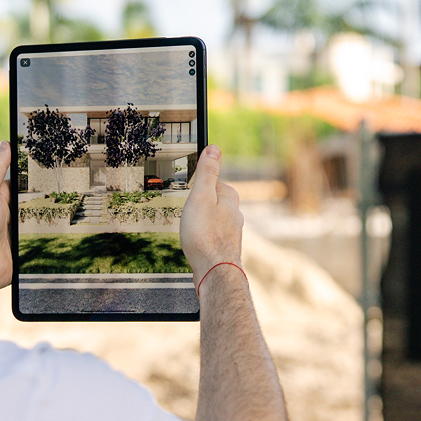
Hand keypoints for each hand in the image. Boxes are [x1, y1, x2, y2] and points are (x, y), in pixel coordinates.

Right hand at [180, 145, 243, 279]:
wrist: (214, 272)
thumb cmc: (205, 236)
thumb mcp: (201, 196)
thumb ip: (207, 173)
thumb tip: (214, 149)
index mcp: (229, 197)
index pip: (212, 182)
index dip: (196, 187)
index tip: (187, 193)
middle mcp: (235, 213)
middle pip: (213, 201)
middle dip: (198, 206)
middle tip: (185, 213)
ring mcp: (231, 231)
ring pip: (213, 219)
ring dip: (201, 223)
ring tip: (189, 230)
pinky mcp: (225, 247)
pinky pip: (212, 235)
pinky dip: (203, 237)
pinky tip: (196, 244)